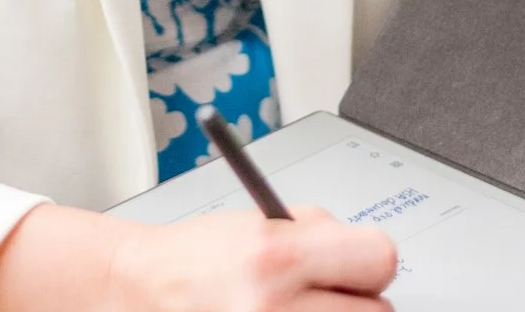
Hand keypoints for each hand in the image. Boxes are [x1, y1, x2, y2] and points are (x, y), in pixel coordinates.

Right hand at [102, 208, 396, 311]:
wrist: (144, 292)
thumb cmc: (198, 257)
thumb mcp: (261, 221)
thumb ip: (322, 233)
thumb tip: (370, 256)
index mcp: (278, 257)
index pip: (380, 258)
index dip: (367, 259)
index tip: (354, 263)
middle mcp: (276, 309)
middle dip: (354, 298)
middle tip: (322, 291)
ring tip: (298, 308)